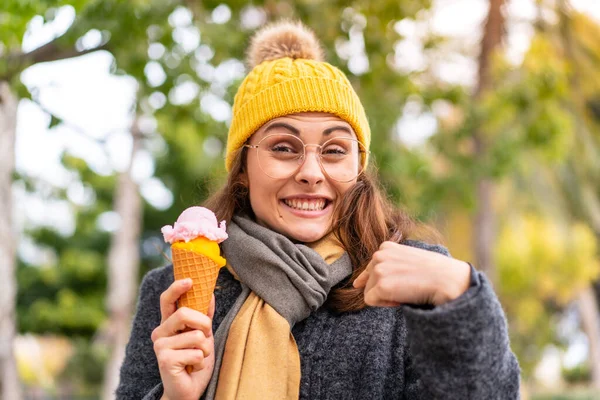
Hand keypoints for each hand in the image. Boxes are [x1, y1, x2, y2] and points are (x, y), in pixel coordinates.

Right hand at [151, 279, 215, 399]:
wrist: (188, 390)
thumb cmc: (195, 362)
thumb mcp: (203, 336)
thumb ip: (204, 317)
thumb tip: (210, 295)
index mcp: (168, 324)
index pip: (167, 300)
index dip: (176, 288)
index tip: (190, 280)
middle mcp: (160, 333)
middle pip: (184, 313)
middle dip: (203, 323)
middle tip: (206, 336)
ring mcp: (160, 346)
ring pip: (195, 336)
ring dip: (205, 348)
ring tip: (197, 358)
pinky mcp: (165, 360)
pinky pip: (196, 352)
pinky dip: (201, 361)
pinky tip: (192, 368)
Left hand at [353, 242, 470, 306]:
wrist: (448, 280)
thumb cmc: (434, 273)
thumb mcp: (408, 260)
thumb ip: (389, 265)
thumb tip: (358, 282)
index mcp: (386, 246)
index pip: (370, 268)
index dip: (380, 280)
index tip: (394, 284)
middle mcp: (379, 254)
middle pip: (369, 281)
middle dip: (384, 289)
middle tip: (407, 288)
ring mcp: (379, 269)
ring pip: (369, 292)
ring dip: (385, 297)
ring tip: (407, 292)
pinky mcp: (381, 285)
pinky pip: (371, 301)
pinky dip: (385, 304)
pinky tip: (401, 299)